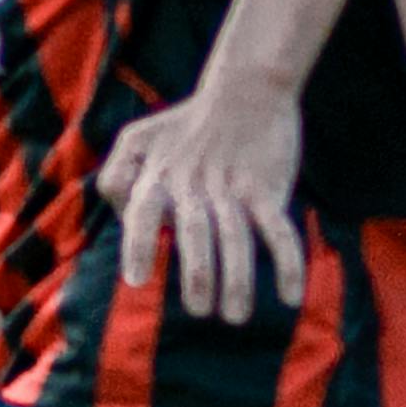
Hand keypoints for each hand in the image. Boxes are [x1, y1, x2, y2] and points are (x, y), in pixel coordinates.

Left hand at [92, 67, 309, 327]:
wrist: (245, 90)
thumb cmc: (182, 124)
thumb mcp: (136, 138)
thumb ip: (114, 175)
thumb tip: (117, 214)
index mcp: (160, 175)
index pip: (144, 211)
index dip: (139, 245)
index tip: (138, 281)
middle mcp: (195, 184)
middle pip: (195, 232)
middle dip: (197, 273)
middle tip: (199, 310)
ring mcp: (233, 187)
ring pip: (236, 238)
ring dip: (237, 279)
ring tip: (235, 316)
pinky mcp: (267, 188)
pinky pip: (280, 230)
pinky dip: (288, 263)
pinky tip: (291, 297)